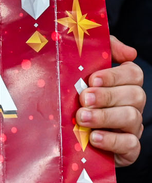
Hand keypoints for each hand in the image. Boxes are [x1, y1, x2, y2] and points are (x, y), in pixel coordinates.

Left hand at [77, 35, 144, 165]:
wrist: (63, 131)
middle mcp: (131, 104)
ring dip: (105, 117)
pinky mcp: (128, 149)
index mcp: (123, 82)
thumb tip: (130, 52)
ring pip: (132, 118)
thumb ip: (102, 50)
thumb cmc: (71, 93)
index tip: (92, 78)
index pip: (134, 73)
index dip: (115, 75)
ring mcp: (131, 127)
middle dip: (107, 96)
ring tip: (82, 118)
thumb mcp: (79, 67)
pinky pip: (130, 144)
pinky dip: (112, 140)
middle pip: (135, 95)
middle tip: (84, 98)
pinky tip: (94, 137)